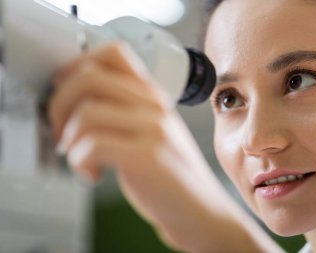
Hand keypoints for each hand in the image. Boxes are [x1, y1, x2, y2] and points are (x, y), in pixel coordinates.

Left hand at [48, 42, 280, 252]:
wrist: (201, 209)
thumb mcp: (148, 133)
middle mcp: (154, 104)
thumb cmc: (169, 175)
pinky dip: (80, 162)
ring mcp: (155, 128)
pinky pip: (93, 145)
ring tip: (81, 159)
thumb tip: (70, 101)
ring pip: (86, 113)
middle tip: (61, 132)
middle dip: (58, 105)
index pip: (112, 52)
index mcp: (151, 95)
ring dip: (69, 141)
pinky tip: (94, 174)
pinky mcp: (149, 156)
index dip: (76, 66)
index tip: (65, 94)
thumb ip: (120, 112)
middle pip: (88, 76)